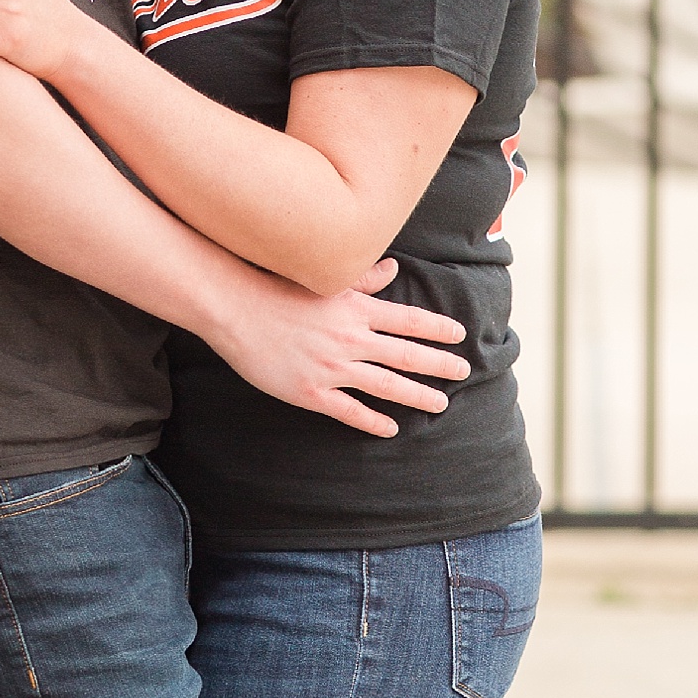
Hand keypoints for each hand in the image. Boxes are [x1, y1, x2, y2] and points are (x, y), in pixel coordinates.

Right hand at [212, 259, 468, 435]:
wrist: (234, 308)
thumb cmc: (275, 288)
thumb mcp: (323, 279)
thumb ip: (362, 278)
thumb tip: (393, 269)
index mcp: (355, 309)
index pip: (408, 320)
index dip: (437, 328)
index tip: (460, 334)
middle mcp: (350, 339)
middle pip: (406, 355)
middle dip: (439, 364)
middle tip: (464, 371)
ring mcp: (332, 368)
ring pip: (386, 386)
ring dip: (417, 395)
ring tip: (440, 403)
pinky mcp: (311, 392)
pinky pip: (349, 411)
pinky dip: (372, 421)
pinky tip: (390, 428)